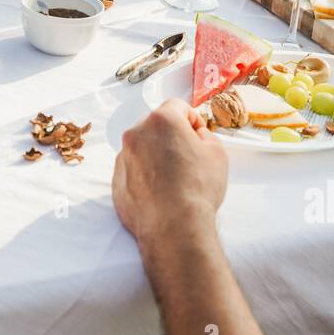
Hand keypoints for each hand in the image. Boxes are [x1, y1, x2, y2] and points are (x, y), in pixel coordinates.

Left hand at [113, 99, 227, 249]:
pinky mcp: (116, 180)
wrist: (173, 227)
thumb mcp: (217, 153)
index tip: (198, 135)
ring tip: (174, 179)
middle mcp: (136, 133)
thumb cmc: (197, 189)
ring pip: (143, 148)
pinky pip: (133, 169)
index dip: (192, 120)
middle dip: (171, 137)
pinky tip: (160, 192)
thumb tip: (196, 136)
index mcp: (161, 120)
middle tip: (188, 158)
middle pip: (156, 126)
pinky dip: (145, 175)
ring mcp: (123, 157)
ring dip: (156, 156)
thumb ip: (205, 135)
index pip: (177, 107)